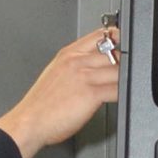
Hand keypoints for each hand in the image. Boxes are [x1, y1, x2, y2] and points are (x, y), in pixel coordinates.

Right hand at [0, 25, 120, 157]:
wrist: (29, 122)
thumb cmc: (40, 105)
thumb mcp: (55, 73)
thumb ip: (74, 65)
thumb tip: (94, 66)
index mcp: (68, 55)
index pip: (99, 35)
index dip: (116, 36)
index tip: (123, 42)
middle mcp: (76, 62)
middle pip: (113, 52)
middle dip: (124, 61)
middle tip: (127, 69)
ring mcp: (84, 76)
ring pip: (119, 70)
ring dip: (126, 78)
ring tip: (126, 84)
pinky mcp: (91, 93)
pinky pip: (117, 89)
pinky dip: (124, 93)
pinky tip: (122, 96)